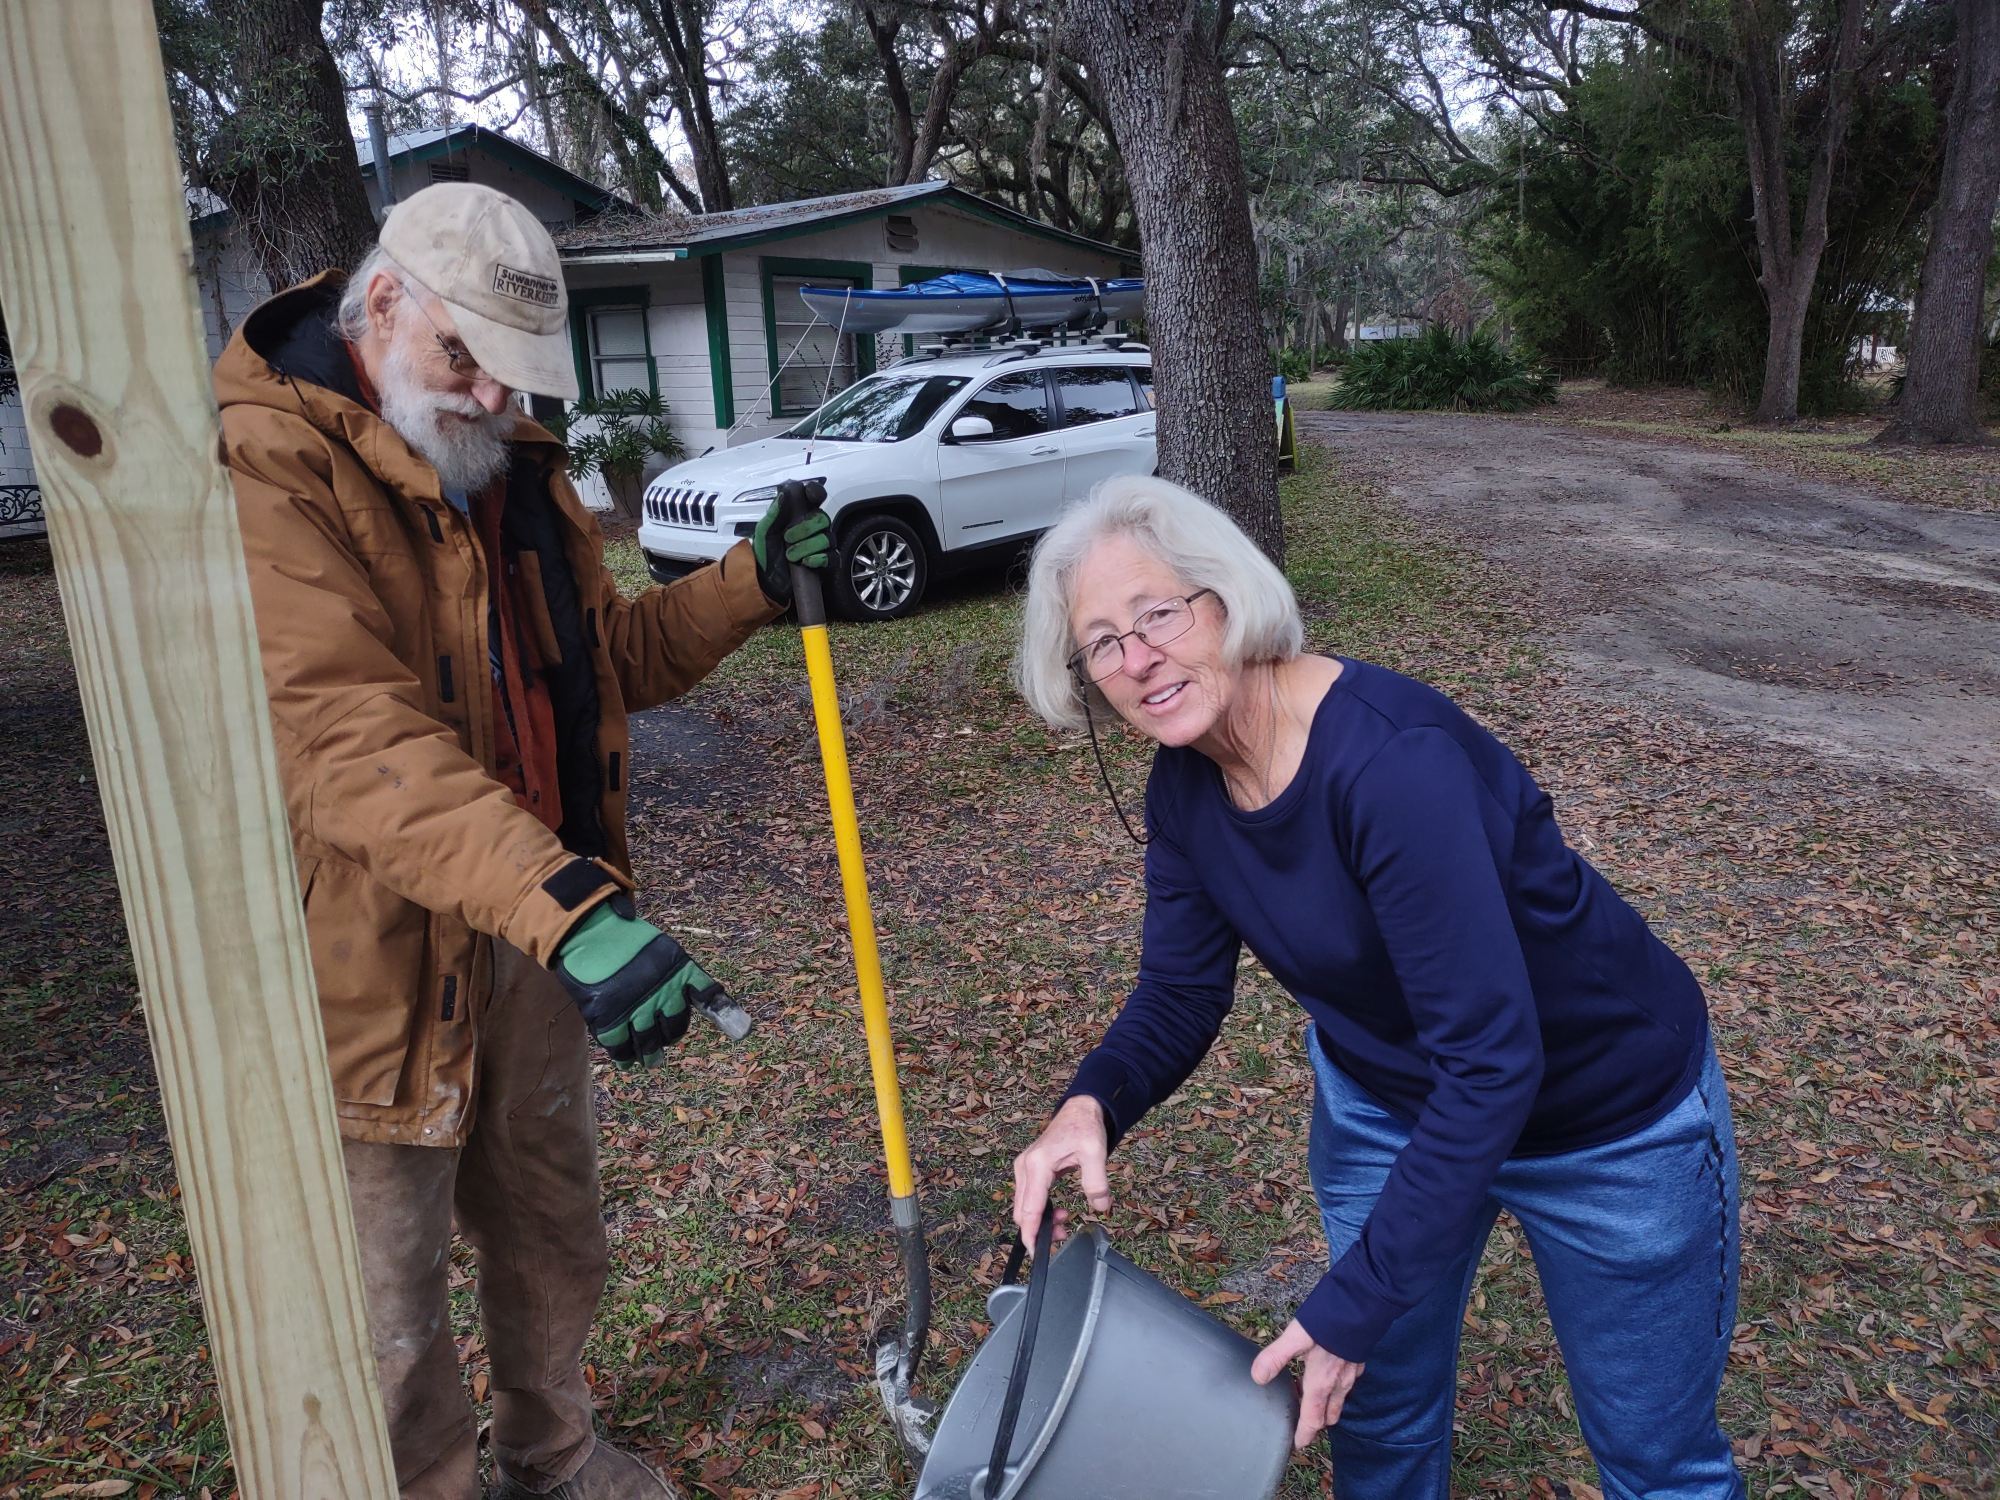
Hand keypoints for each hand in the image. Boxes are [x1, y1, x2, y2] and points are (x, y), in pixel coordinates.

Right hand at [550, 894, 730, 1066]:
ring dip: (650, 1054)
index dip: (725, 1012)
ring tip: (651, 1061)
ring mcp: (635, 1008)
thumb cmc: (630, 943)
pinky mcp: (608, 1019)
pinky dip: (625, 1056)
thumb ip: (683, 977)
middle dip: (670, 1035)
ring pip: (649, 1043)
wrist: (590, 933)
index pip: (707, 995)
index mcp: (679, 971)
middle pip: (675, 1028)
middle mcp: (662, 992)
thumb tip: (707, 1001)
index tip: (741, 1031)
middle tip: (664, 1041)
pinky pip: (621, 1047)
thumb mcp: (665, 953)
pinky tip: (628, 1060)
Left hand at [750, 494, 833, 604]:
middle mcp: (814, 527)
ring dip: (806, 546)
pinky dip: (818, 558)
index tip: (809, 495)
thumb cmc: (766, 552)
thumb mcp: (764, 531)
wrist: (765, 579)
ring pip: (827, 537)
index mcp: (799, 515)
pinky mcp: (825, 563)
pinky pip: (832, 557)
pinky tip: (805, 562)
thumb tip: (784, 495)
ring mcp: (821, 545)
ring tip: (790, 555)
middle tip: (787, 537)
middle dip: (805, 528)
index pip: (814, 497)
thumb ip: (774, 513)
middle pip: (823, 518)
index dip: (815, 492)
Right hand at [1011, 1095, 1111, 1248]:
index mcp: (1037, 1165)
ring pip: (1024, 1205)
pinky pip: (1030, 1198)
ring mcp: (1024, 1168)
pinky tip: (1058, 1211)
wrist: (1080, 1109)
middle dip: (1038, 1229)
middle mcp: (1025, 1167)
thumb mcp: (1095, 1152)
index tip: (1036, 1254)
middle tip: (1063, 1235)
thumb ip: (1097, 1182)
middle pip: (1022, 1211)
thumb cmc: (1085, 1127)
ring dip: (1040, 1220)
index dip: (1030, 1234)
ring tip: (1064, 1222)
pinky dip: (1040, 1210)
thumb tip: (1100, 1208)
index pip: (1029, 1209)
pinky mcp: (1029, 1170)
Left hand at [1251, 1319, 1364, 1447]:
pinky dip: (1335, 1389)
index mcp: (1321, 1382)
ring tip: (1309, 1398)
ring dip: (1325, 1406)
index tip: (1298, 1444)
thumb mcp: (1296, 1336)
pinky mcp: (1358, 1362)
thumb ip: (1275, 1357)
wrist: (1365, 1304)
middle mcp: (1338, 1384)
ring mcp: (1351, 1374)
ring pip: (1338, 1401)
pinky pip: (1346, 1385)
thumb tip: (1258, 1377)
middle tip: (1301, 1423)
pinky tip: (1327, 1375)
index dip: (1305, 1434)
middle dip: (1315, 1423)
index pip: (1313, 1419)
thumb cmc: (1330, 1320)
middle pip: (1328, 1415)